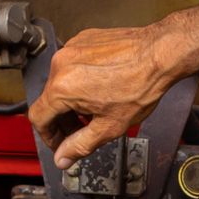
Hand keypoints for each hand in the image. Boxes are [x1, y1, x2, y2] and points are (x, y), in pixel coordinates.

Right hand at [30, 20, 186, 165]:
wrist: (160, 54)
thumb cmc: (140, 84)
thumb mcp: (109, 127)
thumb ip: (80, 145)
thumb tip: (64, 158)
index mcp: (63, 87)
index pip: (38, 118)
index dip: (48, 136)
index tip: (60, 143)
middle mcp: (62, 64)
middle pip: (50, 100)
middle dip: (63, 120)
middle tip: (80, 132)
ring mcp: (72, 48)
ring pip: (61, 82)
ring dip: (72, 101)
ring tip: (94, 111)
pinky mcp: (83, 40)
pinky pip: (73, 65)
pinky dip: (81, 81)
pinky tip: (101, 89)